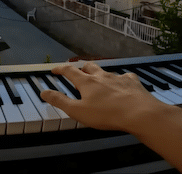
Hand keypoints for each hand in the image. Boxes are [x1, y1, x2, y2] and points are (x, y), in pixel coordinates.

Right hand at [40, 62, 167, 132]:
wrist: (138, 113)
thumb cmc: (106, 114)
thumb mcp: (78, 111)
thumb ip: (60, 101)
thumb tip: (43, 92)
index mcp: (86, 82)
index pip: (70, 71)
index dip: (60, 69)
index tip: (54, 70)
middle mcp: (101, 76)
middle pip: (88, 67)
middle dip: (81, 67)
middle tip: (77, 71)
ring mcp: (118, 78)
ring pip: (106, 71)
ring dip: (100, 73)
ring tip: (98, 77)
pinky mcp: (132, 82)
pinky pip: (125, 77)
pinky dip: (121, 79)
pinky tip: (123, 82)